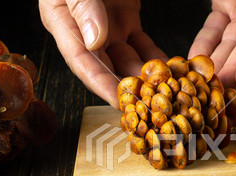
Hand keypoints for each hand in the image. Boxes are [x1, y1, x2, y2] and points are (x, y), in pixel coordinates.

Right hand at [39, 0, 166, 108]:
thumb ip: (83, 6)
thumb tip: (95, 41)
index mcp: (64, 23)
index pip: (83, 62)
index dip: (101, 85)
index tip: (121, 104)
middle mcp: (86, 31)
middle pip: (106, 68)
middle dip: (127, 89)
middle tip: (147, 106)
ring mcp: (107, 27)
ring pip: (128, 60)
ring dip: (145, 77)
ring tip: (164, 93)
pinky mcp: (127, 19)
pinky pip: (142, 45)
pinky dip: (156, 58)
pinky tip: (171, 71)